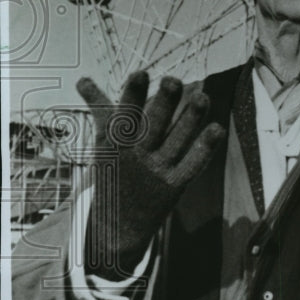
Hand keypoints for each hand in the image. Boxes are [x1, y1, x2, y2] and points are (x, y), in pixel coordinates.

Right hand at [79, 72, 224, 279]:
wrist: (116, 226)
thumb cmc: (113, 172)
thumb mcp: (103, 143)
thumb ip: (100, 109)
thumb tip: (83, 80)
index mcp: (117, 142)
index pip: (125, 115)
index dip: (132, 95)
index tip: (140, 73)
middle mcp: (138, 154)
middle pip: (154, 126)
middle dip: (163, 104)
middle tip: (173, 81)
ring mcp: (158, 170)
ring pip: (177, 141)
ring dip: (190, 120)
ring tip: (202, 96)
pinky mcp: (176, 185)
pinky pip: (192, 165)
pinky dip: (205, 149)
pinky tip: (217, 128)